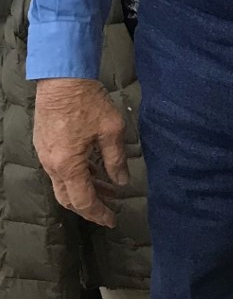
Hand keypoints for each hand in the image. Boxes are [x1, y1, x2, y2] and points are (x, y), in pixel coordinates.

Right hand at [33, 78, 128, 226]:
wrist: (62, 78)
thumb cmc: (87, 101)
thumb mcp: (111, 130)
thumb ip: (116, 159)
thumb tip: (121, 181)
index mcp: (68, 165)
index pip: (83, 200)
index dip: (98, 213)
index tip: (112, 220)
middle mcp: (52, 164)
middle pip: (68, 198)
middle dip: (89, 207)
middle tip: (110, 209)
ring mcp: (46, 155)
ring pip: (63, 184)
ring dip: (85, 189)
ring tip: (109, 188)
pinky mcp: (45, 144)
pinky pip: (60, 169)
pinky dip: (77, 175)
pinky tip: (95, 169)